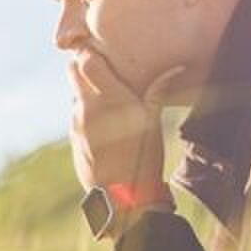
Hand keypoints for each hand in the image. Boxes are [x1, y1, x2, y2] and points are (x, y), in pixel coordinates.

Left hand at [69, 51, 180, 193]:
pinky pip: (76, 115)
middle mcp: (88, 107)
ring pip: (74, 93)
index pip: (85, 60)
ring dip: (85, 91)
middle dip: (84, 66)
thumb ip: (158, 91)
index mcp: (109, 98)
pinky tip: (103, 124)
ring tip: (106, 99)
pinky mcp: (73, 138)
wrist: (122, 197)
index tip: (103, 54)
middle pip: (73, 70)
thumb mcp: (154, 122)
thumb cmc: (143, 157)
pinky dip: (85, 113)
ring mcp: (77, 122)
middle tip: (101, 69)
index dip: (91, 53)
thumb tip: (177, 68)